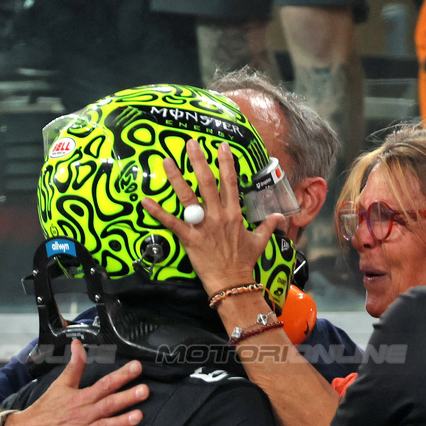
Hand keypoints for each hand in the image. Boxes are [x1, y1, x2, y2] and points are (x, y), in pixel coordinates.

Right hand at [2, 340, 148, 425]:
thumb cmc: (45, 410)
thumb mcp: (59, 386)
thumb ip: (74, 366)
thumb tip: (78, 344)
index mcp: (80, 398)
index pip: (104, 384)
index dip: (121, 376)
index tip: (137, 367)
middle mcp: (82, 415)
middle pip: (108, 405)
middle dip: (127, 397)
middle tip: (145, 390)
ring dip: (121, 422)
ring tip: (139, 416)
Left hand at [142, 139, 286, 297]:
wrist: (233, 282)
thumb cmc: (245, 262)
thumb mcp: (259, 242)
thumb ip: (268, 226)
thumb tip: (280, 217)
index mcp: (234, 214)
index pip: (231, 182)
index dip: (226, 163)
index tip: (221, 146)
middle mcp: (218, 215)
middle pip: (207, 183)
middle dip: (199, 161)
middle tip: (191, 143)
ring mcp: (203, 226)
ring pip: (188, 197)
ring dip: (176, 177)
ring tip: (166, 160)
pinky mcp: (189, 238)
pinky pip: (171, 222)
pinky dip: (158, 212)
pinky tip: (145, 200)